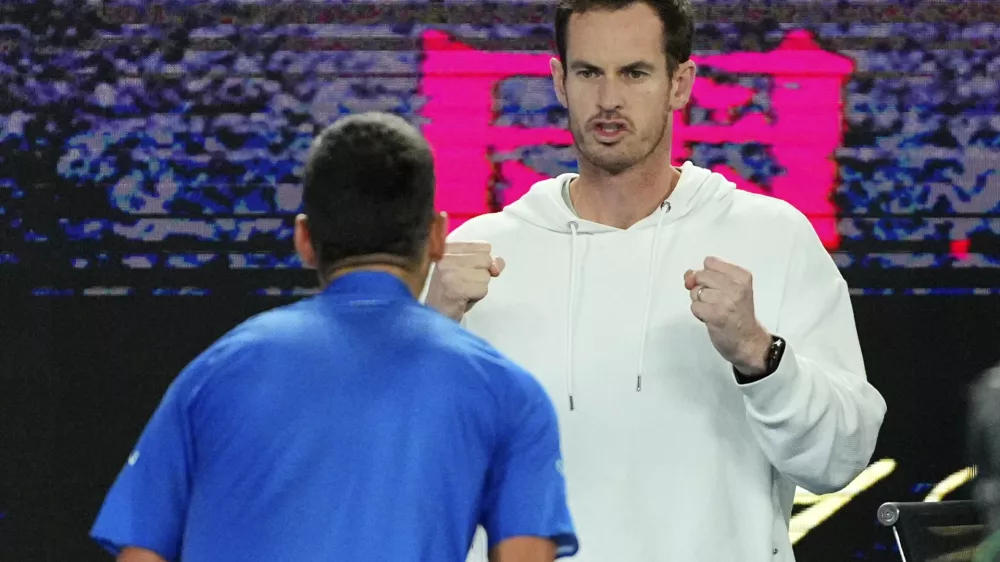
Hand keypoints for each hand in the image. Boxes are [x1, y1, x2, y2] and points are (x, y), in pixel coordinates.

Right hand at [426, 242, 504, 320]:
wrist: (435, 314)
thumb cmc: (451, 292)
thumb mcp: (468, 270)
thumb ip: (485, 262)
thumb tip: (500, 262)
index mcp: (447, 248)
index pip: (483, 246)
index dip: (482, 262)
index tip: (467, 272)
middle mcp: (445, 257)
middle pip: (486, 259)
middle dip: (481, 275)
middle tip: (464, 283)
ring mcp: (449, 272)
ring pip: (486, 275)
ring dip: (479, 287)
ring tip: (463, 291)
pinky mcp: (456, 288)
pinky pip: (483, 289)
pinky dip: (477, 296)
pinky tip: (463, 298)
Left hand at [684, 257, 771, 374]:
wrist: (748, 341)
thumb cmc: (738, 315)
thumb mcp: (731, 289)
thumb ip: (708, 277)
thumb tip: (688, 275)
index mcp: (742, 276)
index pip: (709, 262)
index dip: (707, 275)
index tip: (717, 287)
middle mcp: (736, 286)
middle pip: (700, 276)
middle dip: (701, 289)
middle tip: (716, 301)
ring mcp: (726, 300)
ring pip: (696, 292)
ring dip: (700, 303)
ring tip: (715, 310)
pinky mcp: (715, 314)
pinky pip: (694, 306)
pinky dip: (699, 313)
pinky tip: (711, 318)